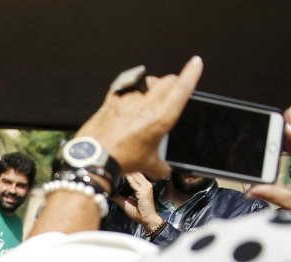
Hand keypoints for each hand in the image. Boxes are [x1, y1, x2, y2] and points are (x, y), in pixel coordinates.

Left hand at [78, 56, 203, 179]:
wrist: (93, 158)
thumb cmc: (122, 159)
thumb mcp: (147, 164)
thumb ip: (160, 165)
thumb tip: (164, 170)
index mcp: (160, 117)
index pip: (181, 89)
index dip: (191, 74)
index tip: (196, 62)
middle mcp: (145, 104)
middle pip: (165, 81)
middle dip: (172, 81)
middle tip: (172, 89)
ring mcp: (127, 99)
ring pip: (144, 83)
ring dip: (149, 88)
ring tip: (147, 99)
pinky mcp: (111, 101)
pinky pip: (123, 88)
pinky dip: (128, 91)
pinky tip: (126, 100)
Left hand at [110, 172, 163, 231]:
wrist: (148, 219)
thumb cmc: (139, 213)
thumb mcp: (126, 204)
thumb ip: (119, 197)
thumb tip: (110, 193)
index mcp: (144, 186)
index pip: (136, 175)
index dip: (127, 170)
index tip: (118, 166)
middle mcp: (146, 184)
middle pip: (136, 173)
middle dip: (126, 168)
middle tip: (116, 163)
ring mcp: (146, 187)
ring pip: (135, 175)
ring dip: (127, 171)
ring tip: (117, 166)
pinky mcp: (144, 191)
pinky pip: (134, 182)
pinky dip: (127, 178)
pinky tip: (121, 174)